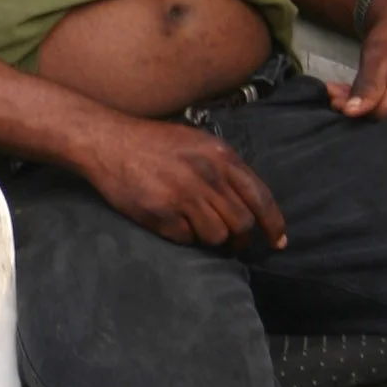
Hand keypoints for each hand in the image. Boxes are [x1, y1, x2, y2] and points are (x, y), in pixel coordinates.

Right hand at [76, 107, 286, 251]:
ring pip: (217, 236)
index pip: (260, 198)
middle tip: (233, 244)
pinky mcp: (162, 213)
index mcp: (221, 156)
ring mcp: (184, 196)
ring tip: (198, 229)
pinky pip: (187, 239)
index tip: (278, 241)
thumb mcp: (199, 143)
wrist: (109, 142)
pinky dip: (184, 237)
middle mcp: (207, 176)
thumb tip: (251, 204)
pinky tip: (173, 222)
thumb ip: (225, 169)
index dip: (273, 223)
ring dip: (211, 239)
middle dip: (241, 239)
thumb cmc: (155, 143)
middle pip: (242, 224)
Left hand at [327, 0, 386, 120]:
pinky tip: (380, 102)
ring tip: (360, 96)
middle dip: (366, 112)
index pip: (386, 113)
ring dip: (377, 114)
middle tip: (341, 97)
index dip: (361, 110)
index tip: (339, 100)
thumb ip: (366, 86)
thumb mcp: (374, 56)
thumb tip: (352, 113)